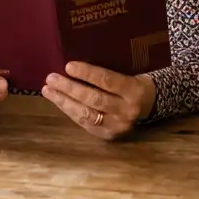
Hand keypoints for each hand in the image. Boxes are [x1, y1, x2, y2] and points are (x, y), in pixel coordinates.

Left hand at [41, 61, 155, 140]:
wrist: (150, 104)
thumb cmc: (134, 81)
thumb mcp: (130, 71)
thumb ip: (109, 68)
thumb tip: (76, 62)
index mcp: (134, 90)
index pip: (107, 81)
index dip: (87, 73)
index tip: (68, 66)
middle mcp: (127, 110)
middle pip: (94, 99)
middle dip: (69, 88)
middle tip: (51, 78)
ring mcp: (118, 126)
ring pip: (86, 114)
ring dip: (64, 102)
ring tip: (48, 90)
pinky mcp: (109, 136)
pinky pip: (85, 124)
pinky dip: (70, 112)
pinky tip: (58, 101)